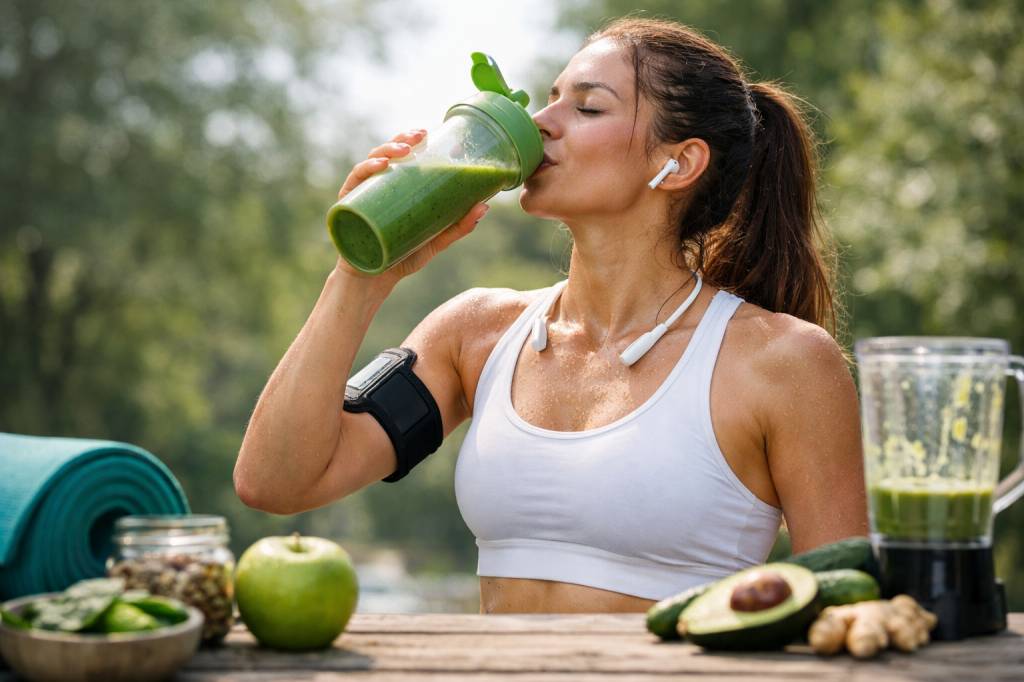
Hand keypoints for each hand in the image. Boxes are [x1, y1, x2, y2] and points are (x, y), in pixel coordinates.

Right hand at [334, 128, 488, 286]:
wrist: (374, 281)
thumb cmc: (401, 257)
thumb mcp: (435, 241)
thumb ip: (457, 227)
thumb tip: (485, 206)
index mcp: (393, 188)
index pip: (400, 156)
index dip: (410, 139)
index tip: (426, 131)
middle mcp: (375, 187)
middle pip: (385, 153)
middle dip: (400, 139)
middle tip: (418, 136)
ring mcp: (360, 195)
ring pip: (369, 163)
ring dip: (385, 150)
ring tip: (402, 150)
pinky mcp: (347, 207)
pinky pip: (353, 183)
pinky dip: (365, 171)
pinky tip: (379, 167)